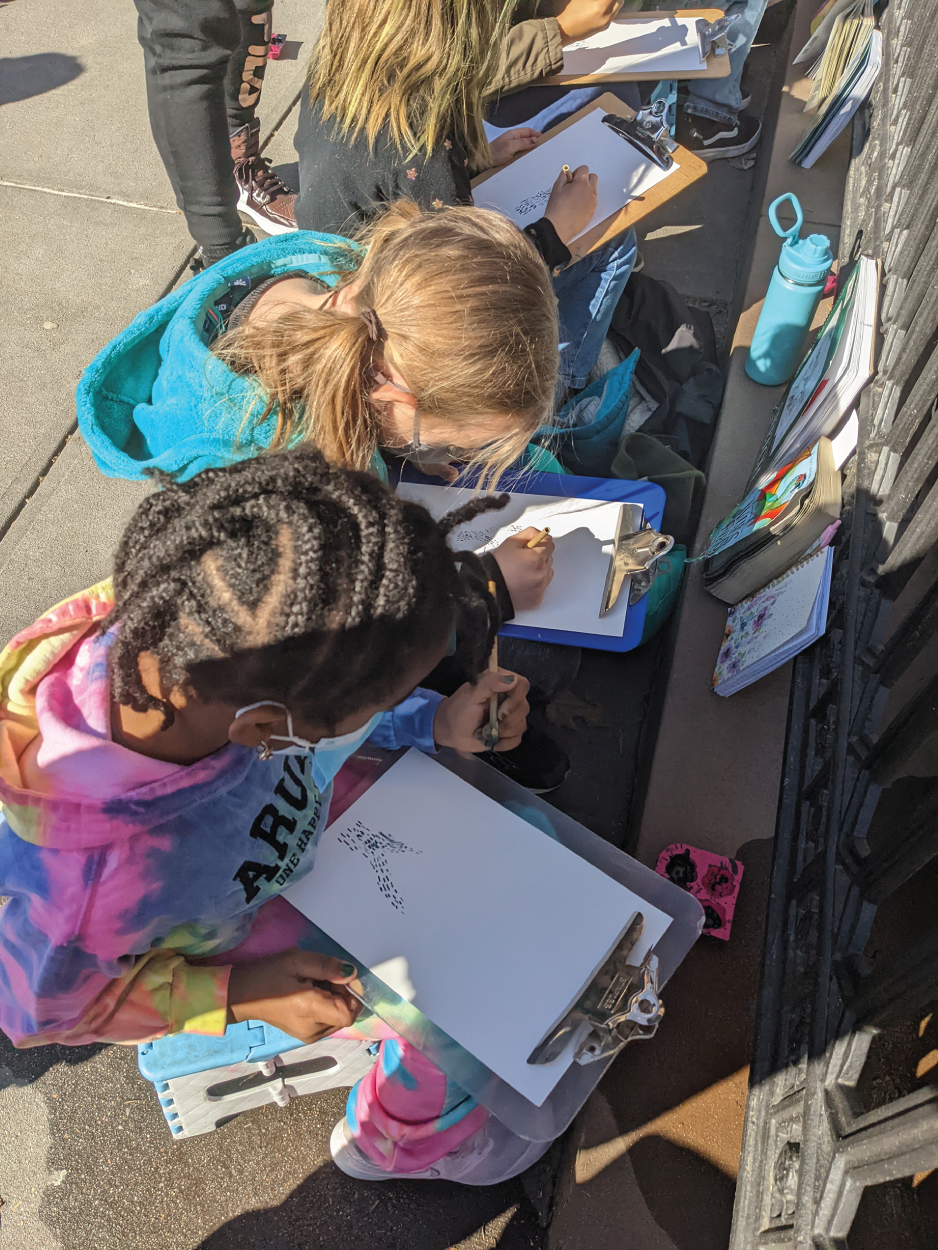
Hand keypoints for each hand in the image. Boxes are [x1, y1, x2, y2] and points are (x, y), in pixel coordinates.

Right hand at [228, 949, 360, 1043]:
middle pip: (344, 1013)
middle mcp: (313, 1030)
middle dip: (341, 993)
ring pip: (337, 1017)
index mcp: (311, 1011)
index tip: (340, 976)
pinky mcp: (305, 1035)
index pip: (349, 1013)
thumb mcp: (297, 961)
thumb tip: (351, 973)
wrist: (240, 995)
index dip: (352, 993)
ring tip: (312, 983)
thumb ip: (326, 967)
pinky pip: (326, 1021)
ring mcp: (309, 1036)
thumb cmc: (267, 974)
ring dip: (333, 999)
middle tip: (321, 975)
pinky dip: (325, 1006)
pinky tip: (308, 994)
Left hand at [433, 669, 529, 752]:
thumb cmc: (458, 710)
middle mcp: (509, 698)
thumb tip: (511, 680)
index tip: (501, 711)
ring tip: (485, 731)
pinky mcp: (509, 732)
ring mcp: (510, 716)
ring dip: (502, 732)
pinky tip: (492, 740)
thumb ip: (489, 683)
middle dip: (506, 721)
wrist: (451, 731)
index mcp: (500, 683)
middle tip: (488, 724)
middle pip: (524, 707)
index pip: (522, 685)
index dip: (515, 700)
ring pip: (521, 725)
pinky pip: (517, 738)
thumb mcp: (470, 694)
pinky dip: (504, 743)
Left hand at [486, 127, 540, 168]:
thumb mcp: (511, 146)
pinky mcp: (509, 155)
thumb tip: (535, 140)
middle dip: (535, 142)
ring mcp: (511, 147)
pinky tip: (528, 160)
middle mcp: (512, 139)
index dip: (536, 134)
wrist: (484, 162)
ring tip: (537, 154)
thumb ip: (523, 143)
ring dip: (530, 150)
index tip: (544, 139)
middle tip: (543, 148)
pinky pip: (520, 153)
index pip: (528, 131)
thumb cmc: (495, 153)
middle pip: (527, 138)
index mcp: (513, 134)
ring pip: (524, 146)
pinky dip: (525, 155)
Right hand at [492, 527, 554, 610]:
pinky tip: (523, 583)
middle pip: (548, 559)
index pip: (550, 544)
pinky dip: (536, 584)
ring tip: (522, 572)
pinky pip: (542, 587)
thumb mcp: (510, 542)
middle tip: (523, 561)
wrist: (489, 588)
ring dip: (539, 570)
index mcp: (536, 557)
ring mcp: (540, 587)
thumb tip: (541, 534)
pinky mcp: (537, 598)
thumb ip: (529, 534)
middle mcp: (541, 572)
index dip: (540, 544)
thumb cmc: (497, 566)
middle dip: (538, 557)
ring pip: (547, 573)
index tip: (532, 547)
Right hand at [543, 165, 597, 245]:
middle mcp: (590, 191)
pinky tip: (577, 206)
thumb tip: (566, 173)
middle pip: (593, 177)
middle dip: (585, 179)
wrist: (559, 227)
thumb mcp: (556, 188)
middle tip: (574, 186)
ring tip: (574, 198)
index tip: (571, 179)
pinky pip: (592, 201)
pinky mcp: (592, 211)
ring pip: (593, 189)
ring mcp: (593, 202)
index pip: (584, 169)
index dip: (577, 172)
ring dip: (586, 189)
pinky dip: (587, 200)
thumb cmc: (556, 209)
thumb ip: (563, 177)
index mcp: (581, 183)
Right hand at [556, 0, 623, 43]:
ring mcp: (606, 24)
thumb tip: (602, 0)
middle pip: (619, 0)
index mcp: (601, 7)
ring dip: (613, 2)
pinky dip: (610, 8)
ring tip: (603, 2)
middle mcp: (607, 17)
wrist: (565, 31)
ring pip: (617, 8)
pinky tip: (602, 6)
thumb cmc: (571, 14)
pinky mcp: (604, 28)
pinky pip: (612, 15)